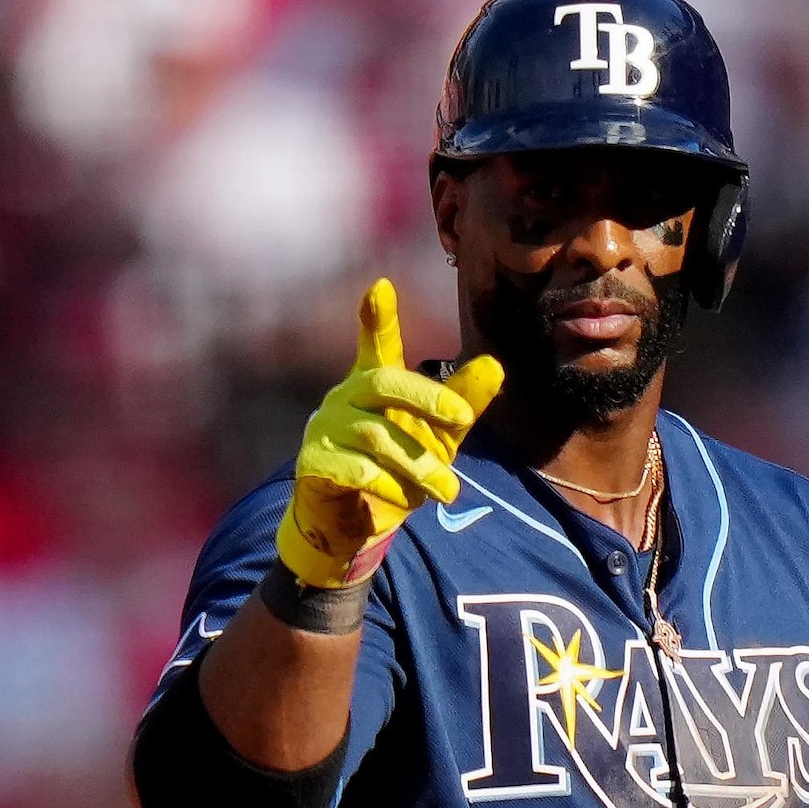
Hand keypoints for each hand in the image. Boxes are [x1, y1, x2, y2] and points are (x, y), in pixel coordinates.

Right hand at [275, 279, 506, 590]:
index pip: (377, 344)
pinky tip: (406, 499)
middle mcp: (346, 396)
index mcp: (375, 383)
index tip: (381, 285)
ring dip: (419, 465)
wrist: (357, 522)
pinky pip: (356, 470)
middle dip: (428, 399)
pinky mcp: (313, 462)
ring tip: (448, 490)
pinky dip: (389, 486)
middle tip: (463, 420)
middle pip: (385, 382)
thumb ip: (463, 403)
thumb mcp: (440, 436)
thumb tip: (495, 366)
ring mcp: (325, 427)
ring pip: (377, 436)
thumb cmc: (397, 467)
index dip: (378, 317)